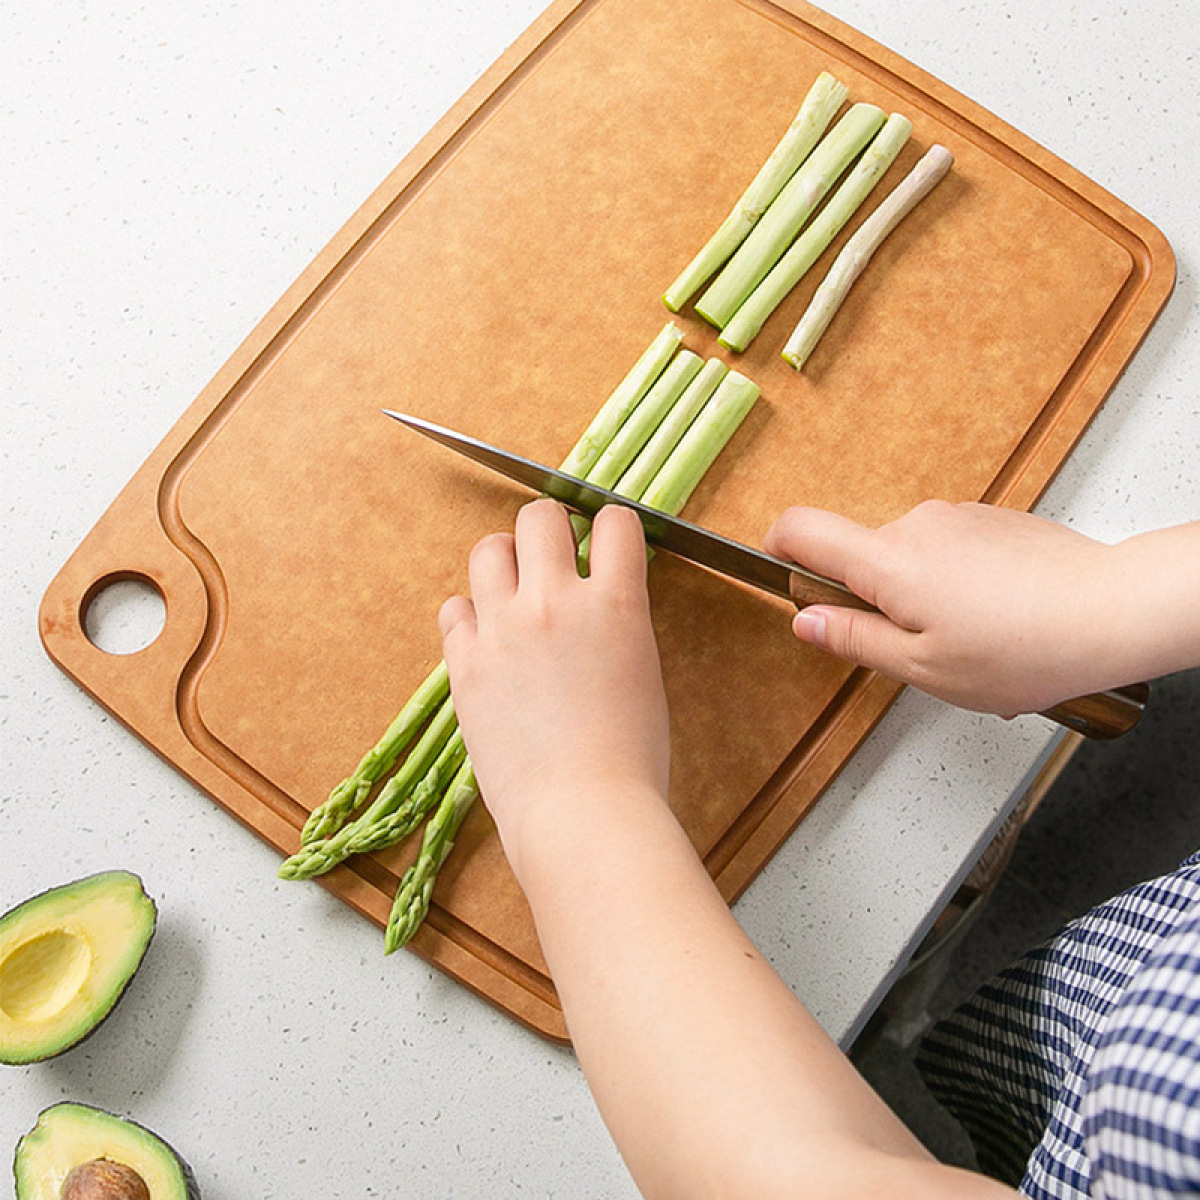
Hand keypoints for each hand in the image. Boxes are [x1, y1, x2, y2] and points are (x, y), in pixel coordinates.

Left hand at [438, 499, 669, 868]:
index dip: (611, 527)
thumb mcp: (643, 672)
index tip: (605, 543)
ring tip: (515, 592)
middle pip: (539, 516)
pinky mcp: (464, 664)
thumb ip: (618, 621)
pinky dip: (471, 615)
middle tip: (554, 557)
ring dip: (505, 562)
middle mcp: (555, 603)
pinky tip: (488, 638)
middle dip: (550, 529)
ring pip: (487, 549)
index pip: (614, 521)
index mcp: (616, 604)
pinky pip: (454, 608)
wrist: (582, 814)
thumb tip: (600, 600)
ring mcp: (503, 631)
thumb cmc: (629, 761)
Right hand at [764, 500, 1138, 714]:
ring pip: (909, 558)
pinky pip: (949, 552)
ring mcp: (957, 518)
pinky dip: (957, 585)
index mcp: (888, 561)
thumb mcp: (923, 668)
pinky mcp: (991, 520)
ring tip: (968, 643)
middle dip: (871, 600)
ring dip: (920, 597)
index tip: (781, 574)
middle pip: (860, 555)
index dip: (777, 548)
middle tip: (910, 648)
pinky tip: (994, 622)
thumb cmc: (1025, 647)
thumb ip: (854, 640)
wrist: (1113, 610)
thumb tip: (807, 622)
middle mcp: (917, 525)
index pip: (802, 528)